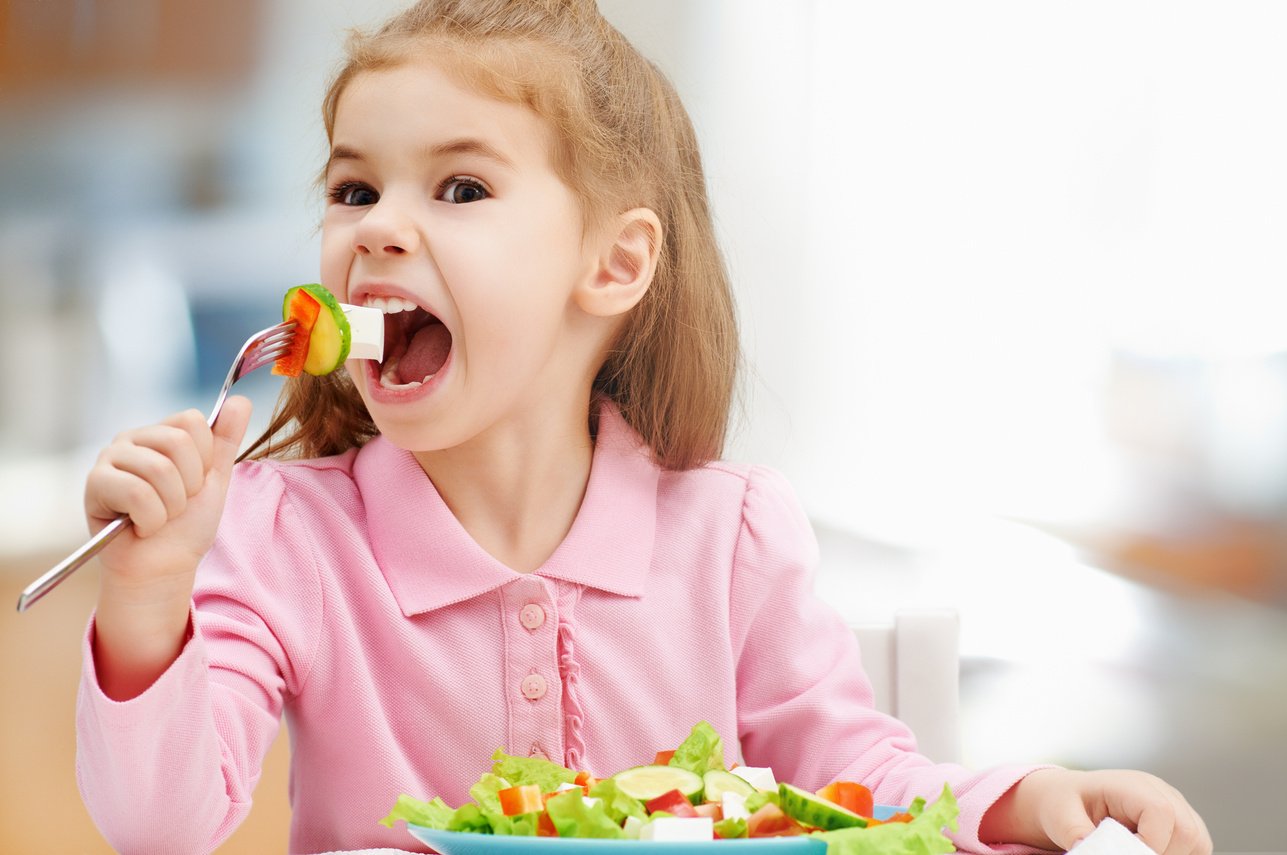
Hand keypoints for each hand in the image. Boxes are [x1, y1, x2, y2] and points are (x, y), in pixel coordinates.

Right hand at [85, 396, 252, 700]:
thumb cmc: (187, 524)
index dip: (204, 461)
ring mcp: (109, 459)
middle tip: (175, 505)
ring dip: (171, 505)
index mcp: (159, 433)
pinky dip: (151, 519)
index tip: (194, 484)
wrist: (166, 566)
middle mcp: (130, 439)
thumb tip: (241, 400)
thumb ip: (226, 439)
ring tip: (159, 517)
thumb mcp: (215, 478)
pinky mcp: (94, 484)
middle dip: (188, 485)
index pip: (193, 422)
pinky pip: (138, 493)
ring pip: (160, 469)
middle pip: (178, 443)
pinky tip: (141, 526)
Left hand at [980, 767, 1210, 854]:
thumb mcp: (1060, 817)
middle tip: (1130, 853)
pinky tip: (1149, 851)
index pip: (1161, 812)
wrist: (1068, 799)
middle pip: (1188, 830)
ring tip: (1137, 851)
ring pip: (1198, 841)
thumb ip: (1077, 833)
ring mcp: (1175, 806)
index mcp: (1131, 785)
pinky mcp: (1180, 824)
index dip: (1151, 843)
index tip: (1125, 852)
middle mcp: (1161, 792)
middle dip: (1163, 853)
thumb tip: (1088, 847)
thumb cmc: (1064, 804)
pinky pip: (1196, 847)